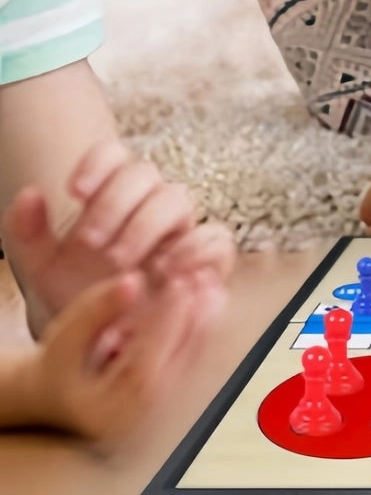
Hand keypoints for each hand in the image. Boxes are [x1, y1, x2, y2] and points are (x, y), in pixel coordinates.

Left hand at [3, 140, 233, 329]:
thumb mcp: (46, 269)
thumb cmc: (80, 294)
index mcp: (113, 193)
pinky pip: (217, 238)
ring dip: (148, 225)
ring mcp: (182, 228)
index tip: (74, 191)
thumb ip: (29, 233)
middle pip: (144, 173)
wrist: (107, 338)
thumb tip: (29, 193)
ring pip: (178, 199)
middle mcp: (150, 202)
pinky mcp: (208, 258)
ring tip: (121, 261)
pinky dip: (195, 249)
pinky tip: (165, 271)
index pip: (113, 155)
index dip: (97, 164)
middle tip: (91, 242)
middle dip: (115, 204)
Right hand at [25, 271, 213, 441]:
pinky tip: (209, 305)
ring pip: (189, 369)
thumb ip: (96, 309)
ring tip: (212, 287)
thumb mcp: (64, 337)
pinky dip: (202, 335)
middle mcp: (134, 418)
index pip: (142, 368)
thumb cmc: (58, 368)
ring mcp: (154, 414)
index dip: (165, 324)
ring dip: (204, 326)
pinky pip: (191, 367)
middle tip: (205, 279)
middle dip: (194, 321)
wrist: (57, 398)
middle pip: (174, 370)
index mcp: (103, 409)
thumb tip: (133, 281)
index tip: (180, 284)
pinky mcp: (167, 402)